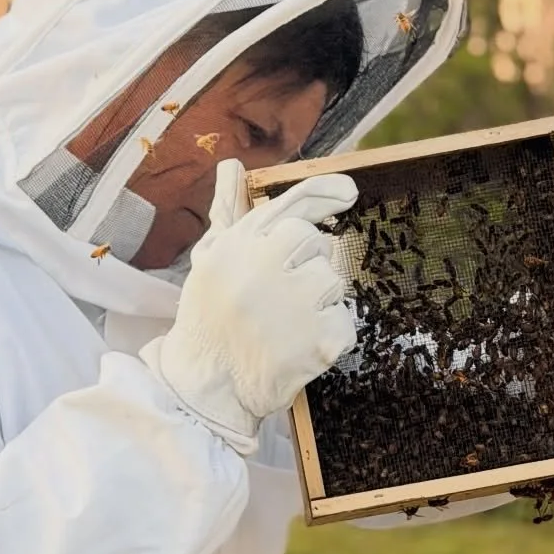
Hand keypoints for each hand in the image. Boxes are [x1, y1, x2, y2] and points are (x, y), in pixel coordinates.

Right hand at [141, 160, 358, 453]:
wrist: (205, 388)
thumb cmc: (208, 321)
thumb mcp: (211, 261)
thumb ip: (229, 213)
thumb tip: (231, 166)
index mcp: (239, 244)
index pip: (293, 205)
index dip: (325, 194)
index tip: (348, 194)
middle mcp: (265, 265)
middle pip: (320, 244)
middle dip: (311, 265)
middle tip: (286, 296)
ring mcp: (294, 304)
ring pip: (335, 282)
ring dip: (320, 302)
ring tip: (287, 325)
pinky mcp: (319, 341)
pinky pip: (346, 321)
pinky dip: (331, 336)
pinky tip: (300, 347)